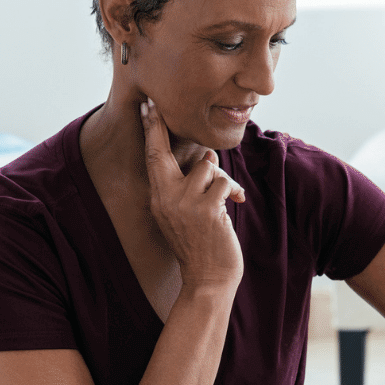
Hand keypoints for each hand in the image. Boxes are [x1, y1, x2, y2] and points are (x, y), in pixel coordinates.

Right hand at [141, 98, 245, 290]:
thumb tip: (207, 158)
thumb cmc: (202, 245)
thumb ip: (187, 188)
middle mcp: (165, 199)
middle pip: (162, 151)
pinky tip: (236, 204)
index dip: (151, 130)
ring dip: (220, 176)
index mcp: (158, 199)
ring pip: (206, 164)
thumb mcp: (185, 215)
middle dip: (160, 126)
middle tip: (157, 106)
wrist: (208, 279)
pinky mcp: (207, 210)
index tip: (148, 106)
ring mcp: (184, 204)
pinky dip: (233, 191)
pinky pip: (223, 182)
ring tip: (225, 197)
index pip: (152, 158)